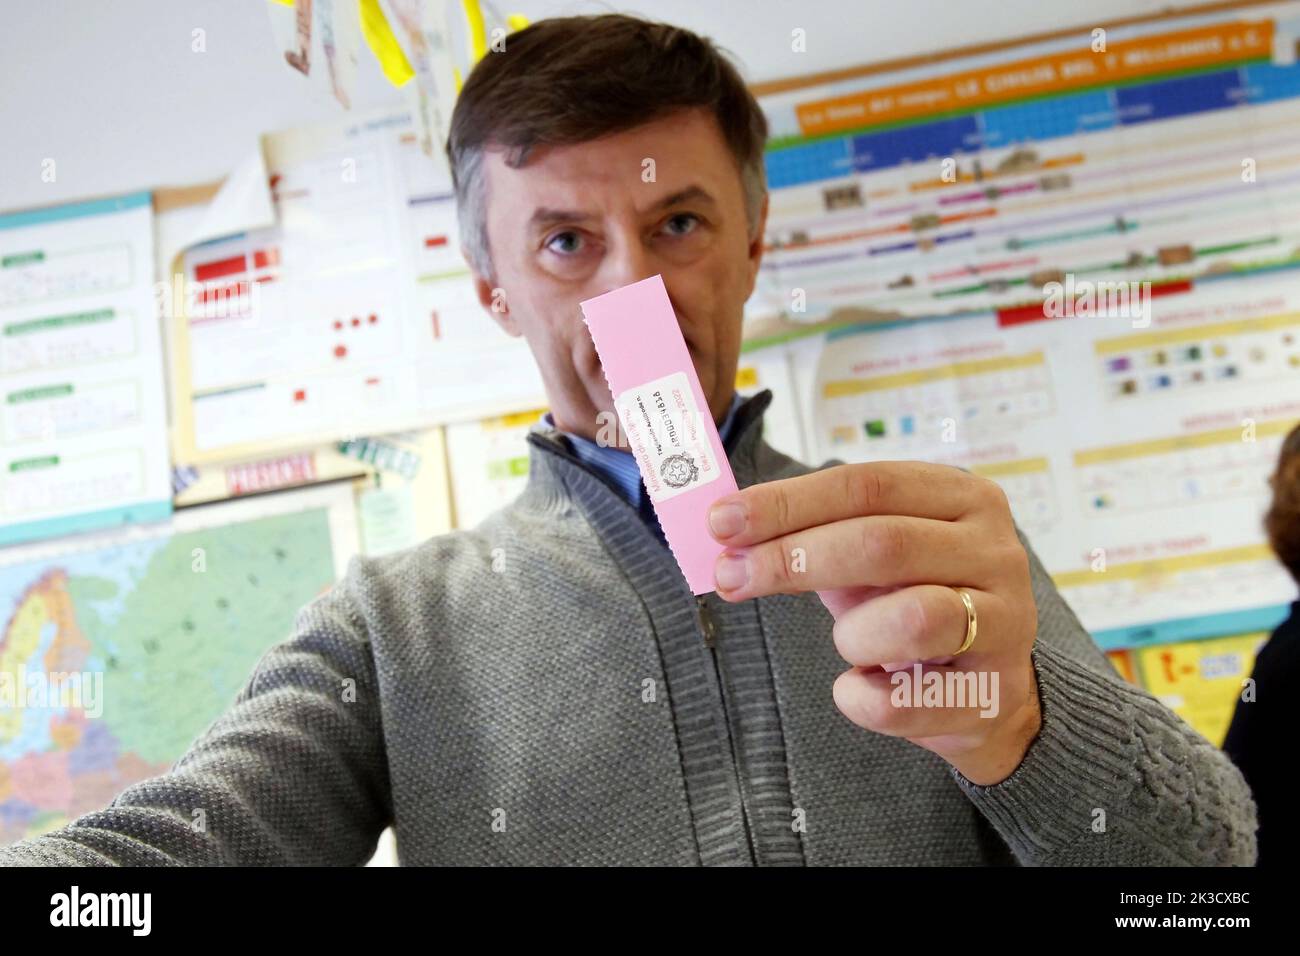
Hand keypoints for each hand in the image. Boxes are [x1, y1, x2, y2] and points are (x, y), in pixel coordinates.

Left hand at [707, 462, 1042, 784]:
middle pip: (884, 542)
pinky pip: (907, 701)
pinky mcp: (995, 693)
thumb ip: (810, 534)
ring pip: (913, 617)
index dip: (789, 503)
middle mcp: (995, 551)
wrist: (984, 691)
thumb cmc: (912, 601)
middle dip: (794, 558)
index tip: (722, 521)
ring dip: (853, 634)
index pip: (867, 485)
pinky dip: (862, 698)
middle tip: (730, 576)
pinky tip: (857, 688)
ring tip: (848, 644)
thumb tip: (727, 530)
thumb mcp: (869, 556)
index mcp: (961, 498)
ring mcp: (1006, 622)